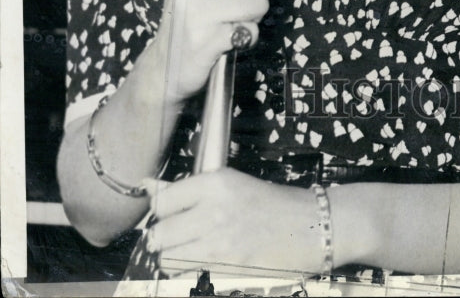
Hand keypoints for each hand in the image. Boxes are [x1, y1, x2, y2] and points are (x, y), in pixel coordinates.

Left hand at [143, 170, 322, 274]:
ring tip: (194, 249)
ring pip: (167, 260)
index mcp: (215, 183)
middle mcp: (213, 211)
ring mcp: (218, 244)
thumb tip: (147, 186)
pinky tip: (207, 262)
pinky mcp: (225, 271)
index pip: (162, 202)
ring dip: (174, 257)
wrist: (311, 227)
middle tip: (182, 234)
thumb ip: (187, 189)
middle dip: (165, 237)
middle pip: (159, 234)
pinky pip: (186, 277)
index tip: (172, 213)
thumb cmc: (273, 204)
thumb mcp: (231, 184)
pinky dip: (189, 273)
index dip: (164, 211)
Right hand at [154, 0, 267, 103]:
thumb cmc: (191, 16)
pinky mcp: (203, 41)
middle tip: (240, 4)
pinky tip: (231, 38)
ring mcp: (195, 12)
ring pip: (258, 2)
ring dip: (255, 15)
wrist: (165, 62)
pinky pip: (250, 31)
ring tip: (236, 20)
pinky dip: (248, 36)